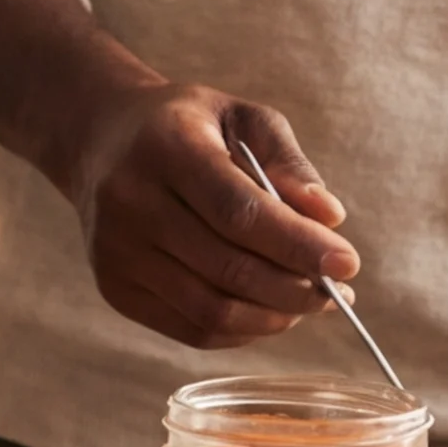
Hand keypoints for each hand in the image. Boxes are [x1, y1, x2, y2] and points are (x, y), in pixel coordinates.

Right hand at [56, 81, 364, 350]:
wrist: (99, 141)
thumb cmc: (187, 127)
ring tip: (310, 301)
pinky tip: (269, 310)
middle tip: (340, 291)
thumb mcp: (241, 118)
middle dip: (296, 289)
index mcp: (165, 148)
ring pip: (211, 309)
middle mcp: (130, 203)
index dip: (297, 243)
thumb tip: (330, 218)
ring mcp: (115, 253)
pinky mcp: (114, 289)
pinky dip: (242, 329)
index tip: (348, 261)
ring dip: (274, 316)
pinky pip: (191, 328)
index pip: (238, 211)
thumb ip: (288, 162)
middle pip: (228, 269)